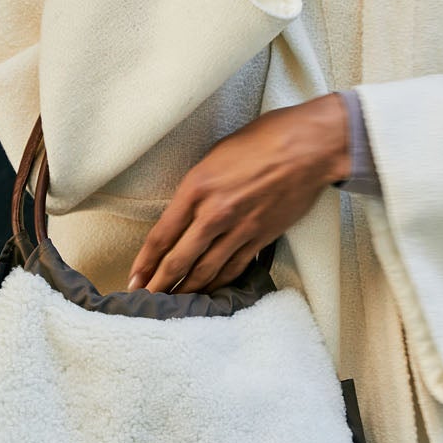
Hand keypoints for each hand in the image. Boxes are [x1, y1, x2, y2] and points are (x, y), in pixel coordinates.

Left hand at [126, 94, 350, 293]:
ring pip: (206, 271)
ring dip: (187, 290)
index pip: (161, 236)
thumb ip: (197, 187)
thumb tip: (185, 211)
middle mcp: (214, 213)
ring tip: (174, 303)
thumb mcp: (215, 154)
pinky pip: (234, 268)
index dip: (144, 263)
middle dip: (159, 285)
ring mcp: (239, 229)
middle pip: (178, 261)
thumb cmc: (263, 139)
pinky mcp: (261, 238)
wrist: (309, 147)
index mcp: (196, 188)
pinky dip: (219, 283)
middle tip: (146, 301)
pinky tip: (208, 290)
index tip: (134, 279)